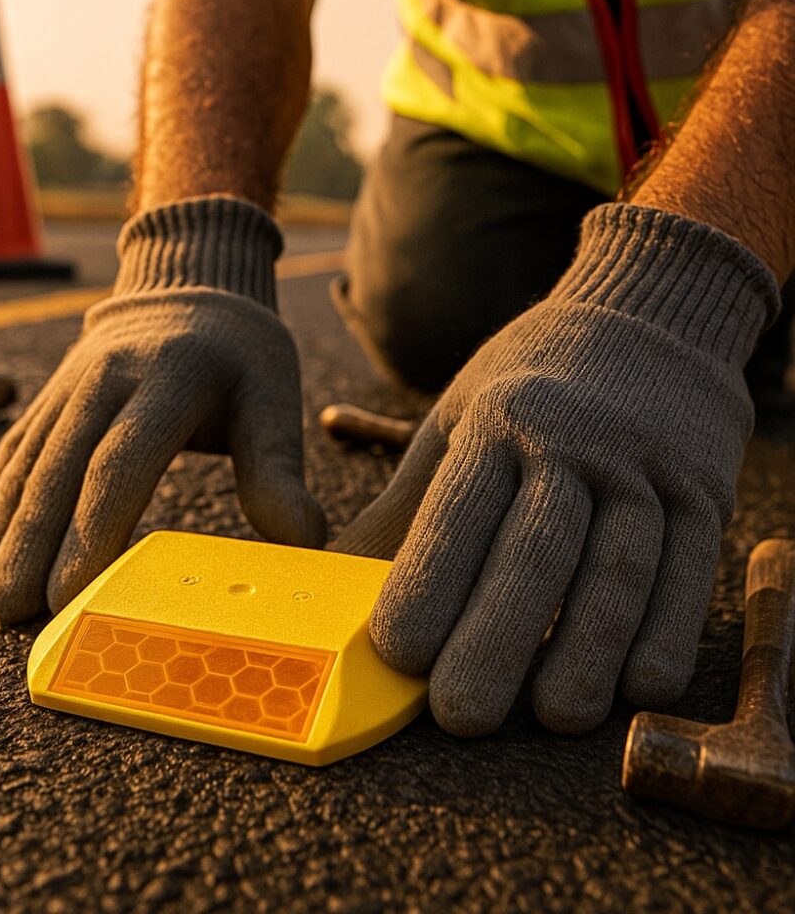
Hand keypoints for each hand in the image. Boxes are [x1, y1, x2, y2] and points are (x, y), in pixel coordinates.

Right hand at [0, 198, 325, 621]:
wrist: (189, 290)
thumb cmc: (242, 361)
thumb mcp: (273, 401)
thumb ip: (279, 470)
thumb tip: (305, 544)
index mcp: (170, 376)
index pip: (122, 460)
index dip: (94, 528)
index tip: (72, 593)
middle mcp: (106, 377)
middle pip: (59, 468)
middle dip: (32, 544)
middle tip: (14, 614)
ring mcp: (69, 385)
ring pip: (26, 463)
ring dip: (2, 531)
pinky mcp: (50, 398)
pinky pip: (13, 452)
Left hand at [336, 204, 779, 734]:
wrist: (644, 317)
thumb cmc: (526, 389)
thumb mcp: (456, 422)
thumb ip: (406, 507)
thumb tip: (330, 586)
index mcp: (497, 419)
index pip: (459, 509)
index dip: (429, 583)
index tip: (396, 655)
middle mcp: (572, 439)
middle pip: (537, 549)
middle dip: (497, 636)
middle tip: (462, 715)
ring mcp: (644, 464)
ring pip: (619, 566)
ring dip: (587, 648)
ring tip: (552, 716)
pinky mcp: (703, 488)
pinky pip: (690, 569)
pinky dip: (667, 631)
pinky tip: (636, 686)